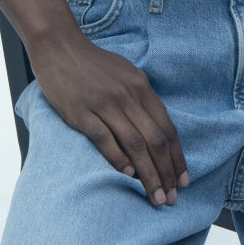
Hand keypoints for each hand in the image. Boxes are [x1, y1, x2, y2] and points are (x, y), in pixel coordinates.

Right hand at [28, 31, 189, 206]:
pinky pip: (105, 140)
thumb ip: (141, 96)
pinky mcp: (82, 113)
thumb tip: (154, 125)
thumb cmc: (94, 62)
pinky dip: (118, 159)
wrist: (60, 47)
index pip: (167, 127)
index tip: (183, 180)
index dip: (177, 156)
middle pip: (155, 140)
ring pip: (135, 144)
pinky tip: (128, 174)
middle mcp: (128, 95)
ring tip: (155, 196)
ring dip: (148, 174)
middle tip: (171, 197)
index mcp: (141, 86)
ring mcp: (105, 104)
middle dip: (166, 172)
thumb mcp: (127, 72)